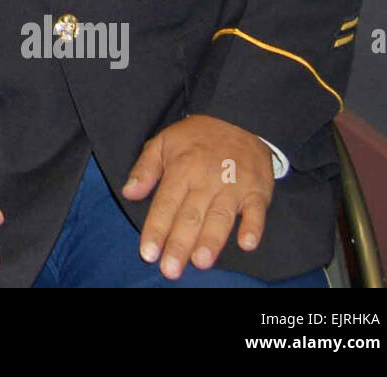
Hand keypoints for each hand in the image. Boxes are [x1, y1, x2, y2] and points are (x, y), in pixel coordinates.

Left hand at [122, 114, 274, 279]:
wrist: (238, 116)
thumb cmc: (196, 136)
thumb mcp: (163, 142)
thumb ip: (144, 169)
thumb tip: (128, 192)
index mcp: (181, 169)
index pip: (165, 204)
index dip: (156, 229)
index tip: (148, 253)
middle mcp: (206, 180)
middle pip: (191, 216)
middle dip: (179, 244)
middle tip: (170, 270)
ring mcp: (234, 185)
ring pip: (221, 216)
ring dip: (211, 239)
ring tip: (201, 262)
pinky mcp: (258, 189)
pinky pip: (258, 210)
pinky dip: (254, 226)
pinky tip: (247, 243)